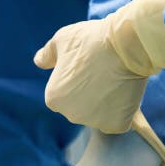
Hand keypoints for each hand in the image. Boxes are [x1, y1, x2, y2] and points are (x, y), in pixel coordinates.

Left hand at [34, 0, 164, 131]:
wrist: (124, 46)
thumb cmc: (91, 40)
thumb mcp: (62, 40)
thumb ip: (48, 54)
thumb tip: (39, 61)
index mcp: (53, 98)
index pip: (65, 93)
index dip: (78, 79)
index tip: (89, 66)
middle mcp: (71, 115)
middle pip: (83, 107)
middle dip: (91, 93)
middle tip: (104, 73)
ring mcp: (95, 122)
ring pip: (101, 115)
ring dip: (107, 102)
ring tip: (116, 80)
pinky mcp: (116, 125)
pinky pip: (118, 120)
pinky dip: (123, 109)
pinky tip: (125, 92)